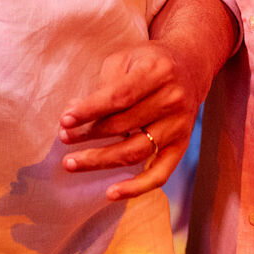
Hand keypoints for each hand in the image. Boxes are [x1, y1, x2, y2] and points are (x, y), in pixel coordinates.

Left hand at [58, 42, 200, 201]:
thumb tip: (74, 115)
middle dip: (88, 134)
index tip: (65, 119)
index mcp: (158, 72)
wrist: (190, 68)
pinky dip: (136, 187)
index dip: (90, 110)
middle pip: (124, 125)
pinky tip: (111, 193)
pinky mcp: (182, 146)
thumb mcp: (127, 59)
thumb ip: (104, 85)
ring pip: (136, 151)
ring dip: (100, 160)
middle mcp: (172, 99)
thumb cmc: (149, 62)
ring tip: (71, 162)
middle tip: (63, 138)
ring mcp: (179, 126)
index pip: (119, 96)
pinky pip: (160, 174)